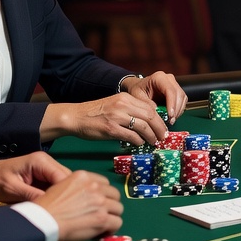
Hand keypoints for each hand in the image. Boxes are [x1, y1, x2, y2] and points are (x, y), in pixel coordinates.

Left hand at [0, 152, 71, 203]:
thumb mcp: (13, 190)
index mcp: (40, 161)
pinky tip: (53, 205)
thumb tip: (51, 206)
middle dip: (66, 194)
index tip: (64, 209)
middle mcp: (47, 161)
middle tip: (62, 211)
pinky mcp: (45, 174)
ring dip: (61, 195)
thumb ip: (33, 196)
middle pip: (67, 178)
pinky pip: (56, 184)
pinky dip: (55, 194)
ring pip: (63, 182)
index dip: (66, 193)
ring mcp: (47, 167)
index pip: (63, 177)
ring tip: (58, 209)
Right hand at [32, 170, 123, 240]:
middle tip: (102, 214)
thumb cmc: (45, 208)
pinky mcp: (102, 218)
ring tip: (102, 224)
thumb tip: (86, 198)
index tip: (97, 203)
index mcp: (82, 177)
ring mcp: (100, 202)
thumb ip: (76, 189)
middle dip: (109, 204)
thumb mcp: (59, 188)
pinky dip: (112, 228)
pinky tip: (103, 232)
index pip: (104, 183)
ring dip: (111, 217)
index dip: (102, 194)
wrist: (41, 222)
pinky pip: (117, 222)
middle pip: (114, 195)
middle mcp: (94, 187)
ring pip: (118, 209)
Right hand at [41, 93, 168, 144]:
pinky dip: (139, 140)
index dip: (160, 119)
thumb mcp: (115, 105)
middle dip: (160, 128)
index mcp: (126, 98)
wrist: (76, 116)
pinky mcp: (111, 129)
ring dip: (151, 136)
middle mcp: (123, 105)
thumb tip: (149, 122)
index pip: (150, 107)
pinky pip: (131, 136)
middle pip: (150, 116)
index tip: (163, 127)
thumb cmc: (96, 113)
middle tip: (163, 137)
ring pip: (143, 126)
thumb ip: (131, 110)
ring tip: (154, 142)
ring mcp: (117, 117)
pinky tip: (140, 143)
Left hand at [125, 71, 187, 123]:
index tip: (170, 115)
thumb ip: (147, 104)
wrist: (139, 87)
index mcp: (159, 77)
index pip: (170, 90)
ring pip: (183, 99)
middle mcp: (169, 79)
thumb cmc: (138, 90)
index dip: (171, 103)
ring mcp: (174, 85)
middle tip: (171, 121)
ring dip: (178, 111)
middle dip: (176, 109)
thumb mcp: (138, 97)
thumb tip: (158, 114)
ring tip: (170, 120)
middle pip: (179, 94)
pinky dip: (179, 110)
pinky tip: (172, 116)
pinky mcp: (177, 92)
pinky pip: (182, 101)